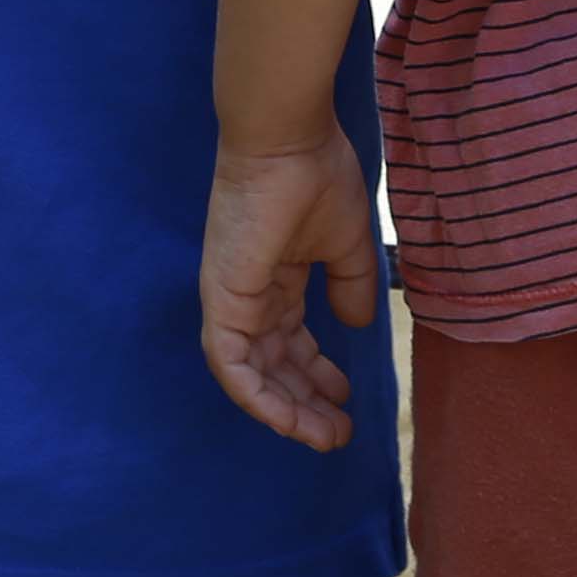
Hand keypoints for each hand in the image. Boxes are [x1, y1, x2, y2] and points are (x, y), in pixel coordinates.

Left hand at [203, 135, 385, 449]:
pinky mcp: (221, 301)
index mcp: (276, 279)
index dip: (318, 375)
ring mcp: (231, 300)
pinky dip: (256, 397)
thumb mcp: (348, 243)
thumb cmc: (316, 176)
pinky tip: (287, 420)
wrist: (287, 140)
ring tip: (324, 436)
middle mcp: (250, 295)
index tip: (349, 399)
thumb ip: (352, 285)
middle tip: (340, 433)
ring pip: (251, 376)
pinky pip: (230, 365)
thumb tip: (356, 326)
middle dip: (307, 402)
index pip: (292, 342)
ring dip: (286, 411)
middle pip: (275, 366)